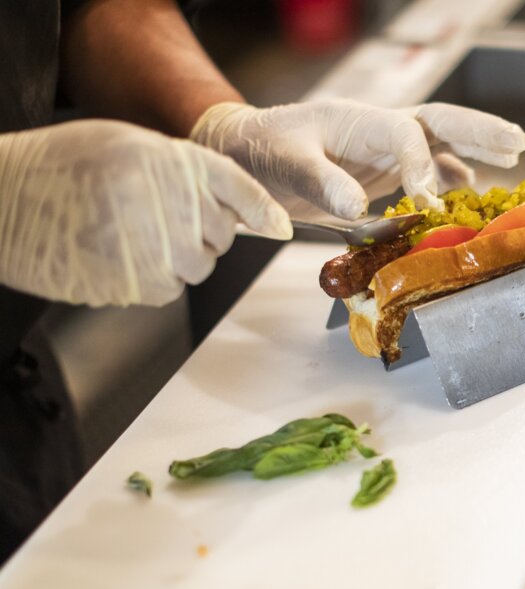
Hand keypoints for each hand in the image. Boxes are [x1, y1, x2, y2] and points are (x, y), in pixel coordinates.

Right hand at [0, 120, 291, 306]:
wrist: (1, 195)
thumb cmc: (65, 166)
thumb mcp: (130, 146)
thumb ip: (189, 173)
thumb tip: (252, 215)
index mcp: (166, 160)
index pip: (236, 187)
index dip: (262, 209)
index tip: (280, 226)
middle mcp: (164, 201)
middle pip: (220, 235)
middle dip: (202, 231)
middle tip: (159, 216)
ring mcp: (148, 246)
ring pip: (196, 266)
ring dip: (177, 257)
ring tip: (131, 232)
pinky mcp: (130, 284)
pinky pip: (167, 289)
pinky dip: (153, 277)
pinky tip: (118, 253)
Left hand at [189, 100, 524, 222]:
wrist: (245, 151)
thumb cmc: (261, 150)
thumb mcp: (285, 163)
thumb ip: (322, 181)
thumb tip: (359, 206)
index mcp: (360, 119)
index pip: (408, 136)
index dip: (425, 168)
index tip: (433, 206)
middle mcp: (380, 130)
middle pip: (442, 123)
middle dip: (482, 132)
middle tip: (520, 144)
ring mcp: (384, 149)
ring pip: (441, 145)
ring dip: (477, 152)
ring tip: (513, 162)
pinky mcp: (381, 169)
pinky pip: (426, 170)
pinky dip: (451, 180)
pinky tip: (470, 192)